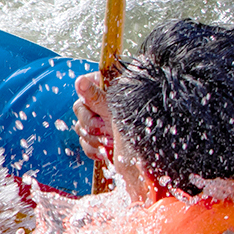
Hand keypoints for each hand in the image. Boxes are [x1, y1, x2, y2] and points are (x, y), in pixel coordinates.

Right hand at [75, 69, 159, 203]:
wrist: (154, 143)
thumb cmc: (140, 118)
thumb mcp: (117, 108)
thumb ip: (97, 96)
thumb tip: (80, 81)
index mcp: (104, 86)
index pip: (82, 89)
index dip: (88, 106)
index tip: (101, 117)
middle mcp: (99, 101)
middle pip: (79, 110)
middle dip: (92, 125)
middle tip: (108, 131)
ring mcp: (98, 118)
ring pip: (81, 129)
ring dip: (94, 139)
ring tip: (112, 142)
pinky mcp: (98, 136)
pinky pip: (85, 143)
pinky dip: (93, 149)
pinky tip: (106, 152)